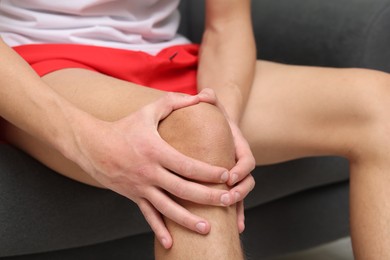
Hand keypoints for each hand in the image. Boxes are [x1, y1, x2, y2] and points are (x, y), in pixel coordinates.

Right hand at [71, 90, 234, 248]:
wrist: (92, 145)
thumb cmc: (124, 126)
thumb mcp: (149, 110)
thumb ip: (175, 102)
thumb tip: (200, 96)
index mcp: (156, 151)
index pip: (188, 165)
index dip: (209, 172)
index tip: (227, 176)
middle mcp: (150, 172)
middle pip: (183, 190)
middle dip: (207, 197)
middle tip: (228, 202)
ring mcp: (141, 187)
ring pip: (168, 208)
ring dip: (188, 220)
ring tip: (208, 228)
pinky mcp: (134, 196)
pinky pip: (148, 216)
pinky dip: (159, 230)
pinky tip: (170, 244)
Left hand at [205, 89, 255, 232]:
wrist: (213, 125)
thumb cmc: (212, 116)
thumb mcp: (211, 105)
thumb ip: (210, 98)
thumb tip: (206, 93)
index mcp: (239, 146)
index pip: (246, 160)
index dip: (241, 169)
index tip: (230, 175)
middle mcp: (238, 162)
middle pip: (247, 181)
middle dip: (239, 191)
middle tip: (226, 197)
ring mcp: (234, 175)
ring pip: (241, 194)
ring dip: (237, 205)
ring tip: (228, 216)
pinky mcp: (226, 183)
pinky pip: (233, 200)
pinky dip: (236, 213)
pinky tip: (235, 228)